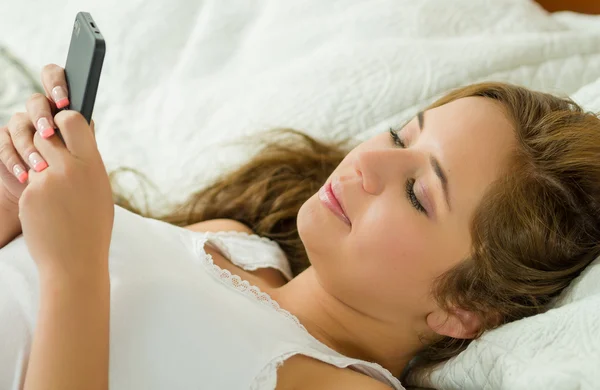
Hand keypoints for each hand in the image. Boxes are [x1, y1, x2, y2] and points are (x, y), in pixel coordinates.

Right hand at [0, 64, 93, 208]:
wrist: (48, 191)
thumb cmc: (69, 168)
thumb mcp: (80, 150)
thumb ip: (80, 132)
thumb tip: (81, 122)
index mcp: (60, 106)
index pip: (54, 78)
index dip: (56, 84)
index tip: (64, 102)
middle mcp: (39, 111)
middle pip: (35, 101)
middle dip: (41, 116)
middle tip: (49, 133)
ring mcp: (20, 125)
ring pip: (19, 124)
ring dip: (30, 146)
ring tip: (42, 167)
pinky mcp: (4, 141)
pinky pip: (4, 145)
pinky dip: (15, 161)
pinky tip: (25, 175)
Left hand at [18, 109, 112, 280]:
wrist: (75, 262)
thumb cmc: (92, 227)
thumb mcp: (100, 190)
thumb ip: (87, 164)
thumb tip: (74, 142)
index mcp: (92, 164)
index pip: (72, 120)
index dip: (63, 119)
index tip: (62, 126)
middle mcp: (69, 168)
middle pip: (45, 135)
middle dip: (44, 144)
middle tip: (52, 158)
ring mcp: (46, 181)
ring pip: (33, 158)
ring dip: (39, 167)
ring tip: (55, 194)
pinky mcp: (28, 195)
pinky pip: (28, 183)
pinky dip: (35, 194)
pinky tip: (48, 214)